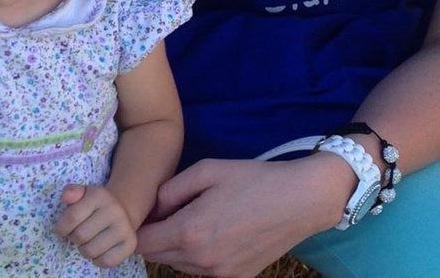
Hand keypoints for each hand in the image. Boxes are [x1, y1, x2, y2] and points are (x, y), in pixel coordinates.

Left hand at [54, 185, 136, 267]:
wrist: (121, 212)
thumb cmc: (93, 207)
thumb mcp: (82, 195)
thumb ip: (71, 193)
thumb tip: (65, 197)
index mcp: (99, 195)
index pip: (72, 216)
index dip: (62, 227)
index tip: (62, 229)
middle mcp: (115, 210)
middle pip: (80, 236)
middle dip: (73, 238)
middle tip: (77, 234)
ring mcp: (124, 228)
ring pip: (91, 251)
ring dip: (83, 250)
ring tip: (87, 242)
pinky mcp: (130, 244)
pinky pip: (105, 261)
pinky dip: (97, 259)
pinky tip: (98, 250)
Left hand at [135, 157, 352, 276]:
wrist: (302, 199)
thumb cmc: (252, 179)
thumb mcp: (204, 171)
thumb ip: (167, 191)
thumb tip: (150, 209)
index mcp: (189, 232)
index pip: (141, 242)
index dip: (137, 226)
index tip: (145, 211)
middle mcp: (201, 260)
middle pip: (157, 255)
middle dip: (155, 235)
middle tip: (168, 211)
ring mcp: (221, 273)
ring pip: (178, 264)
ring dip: (176, 246)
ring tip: (195, 219)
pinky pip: (202, 270)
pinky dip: (198, 255)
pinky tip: (214, 232)